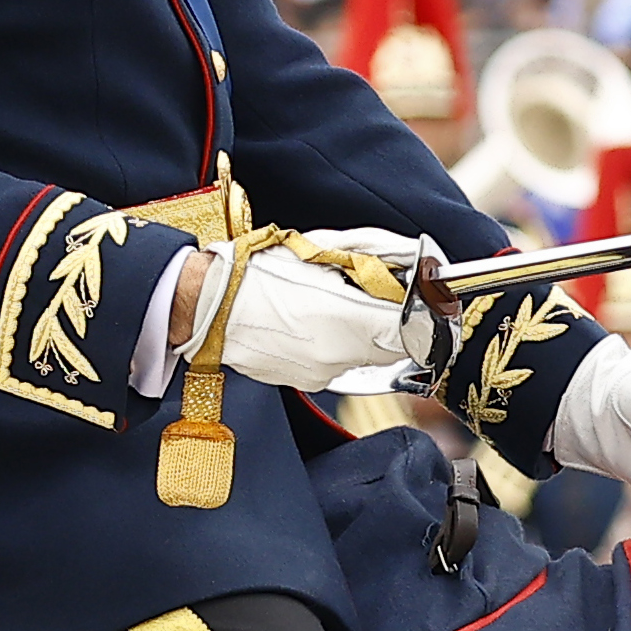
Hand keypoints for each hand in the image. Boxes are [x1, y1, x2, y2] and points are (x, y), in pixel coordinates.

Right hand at [211, 242, 418, 393]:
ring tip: (334, 305)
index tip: (419, 297)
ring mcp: (322, 374)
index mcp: (347, 319)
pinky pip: (338, 365)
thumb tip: (416, 260)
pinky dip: (337, 346)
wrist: (208, 305)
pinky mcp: (306, 382)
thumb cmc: (260, 270)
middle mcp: (340, 355)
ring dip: (364, 334)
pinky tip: (312, 323)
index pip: (415, 330)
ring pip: (367, 357)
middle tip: (375, 296)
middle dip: (394, 323)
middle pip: (395, 348)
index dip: (422, 313)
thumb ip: (378, 253)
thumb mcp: (324, 248)